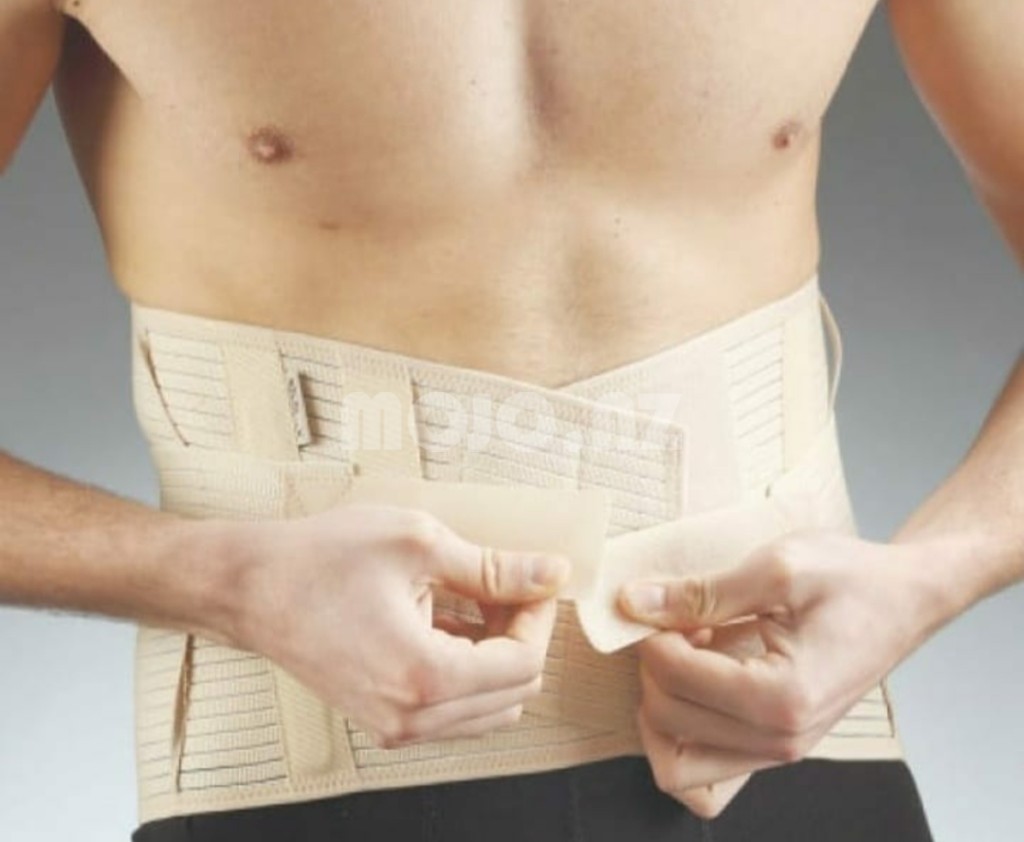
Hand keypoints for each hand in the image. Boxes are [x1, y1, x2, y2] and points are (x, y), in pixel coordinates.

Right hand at [225, 502, 570, 748]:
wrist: (249, 586)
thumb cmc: (321, 558)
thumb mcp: (418, 544)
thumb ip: (495, 567)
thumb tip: (552, 573)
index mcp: (424, 676)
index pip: (524, 664)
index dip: (539, 617)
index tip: (530, 581)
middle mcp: (411, 717)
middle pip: (514, 692)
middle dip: (521, 635)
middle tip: (503, 586)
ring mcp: (395, 726)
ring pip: (489, 708)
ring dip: (497, 655)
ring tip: (472, 602)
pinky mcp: (383, 720)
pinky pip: (454, 710)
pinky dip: (467, 670)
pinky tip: (445, 620)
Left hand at [617, 529, 946, 818]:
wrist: (903, 600)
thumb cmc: (851, 579)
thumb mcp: (776, 567)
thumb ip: (701, 591)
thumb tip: (633, 603)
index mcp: (784, 696)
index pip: (675, 680)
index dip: (652, 636)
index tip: (664, 603)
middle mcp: (781, 739)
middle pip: (666, 722)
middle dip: (654, 668)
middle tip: (677, 624)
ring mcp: (778, 752)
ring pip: (676, 763)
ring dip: (661, 707)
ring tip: (686, 655)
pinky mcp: (772, 749)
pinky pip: (702, 768)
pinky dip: (681, 731)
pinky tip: (697, 678)